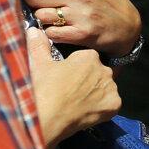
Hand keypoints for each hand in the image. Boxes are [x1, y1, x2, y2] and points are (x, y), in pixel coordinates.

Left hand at [22, 0, 140, 57]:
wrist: (130, 26)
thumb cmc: (109, 5)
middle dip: (32, 1)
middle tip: (34, 5)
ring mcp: (79, 16)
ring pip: (41, 15)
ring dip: (42, 18)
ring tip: (50, 19)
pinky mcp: (80, 34)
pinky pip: (51, 32)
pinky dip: (51, 32)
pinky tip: (58, 30)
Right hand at [27, 28, 120, 148]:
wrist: (46, 118)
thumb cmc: (42, 89)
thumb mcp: (38, 64)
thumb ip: (39, 45)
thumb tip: (34, 30)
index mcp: (89, 56)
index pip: (87, 59)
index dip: (76, 69)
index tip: (65, 79)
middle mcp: (104, 69)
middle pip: (98, 74)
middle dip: (87, 81)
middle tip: (70, 93)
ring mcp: (111, 88)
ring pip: (105, 89)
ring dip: (96, 95)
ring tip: (77, 104)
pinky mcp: (114, 104)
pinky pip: (111, 104)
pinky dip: (102, 108)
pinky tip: (87, 111)